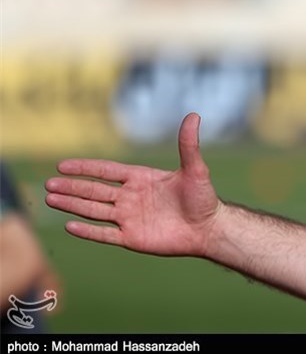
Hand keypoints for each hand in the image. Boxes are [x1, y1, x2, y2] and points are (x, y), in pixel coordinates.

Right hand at [45, 113, 220, 257]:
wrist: (209, 229)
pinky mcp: (132, 238)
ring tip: (50, 199)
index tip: (62, 165)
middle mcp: (131, 197)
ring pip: (94, 211)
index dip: (85, 168)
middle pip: (94, 191)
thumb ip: (189, 145)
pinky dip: (87, 231)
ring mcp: (130, 218)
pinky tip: (69, 225)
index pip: (107, 171)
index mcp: (141, 179)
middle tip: (47, 184)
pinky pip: (105, 234)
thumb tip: (194, 115)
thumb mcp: (195, 169)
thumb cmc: (204, 198)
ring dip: (73, 205)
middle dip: (72, 187)